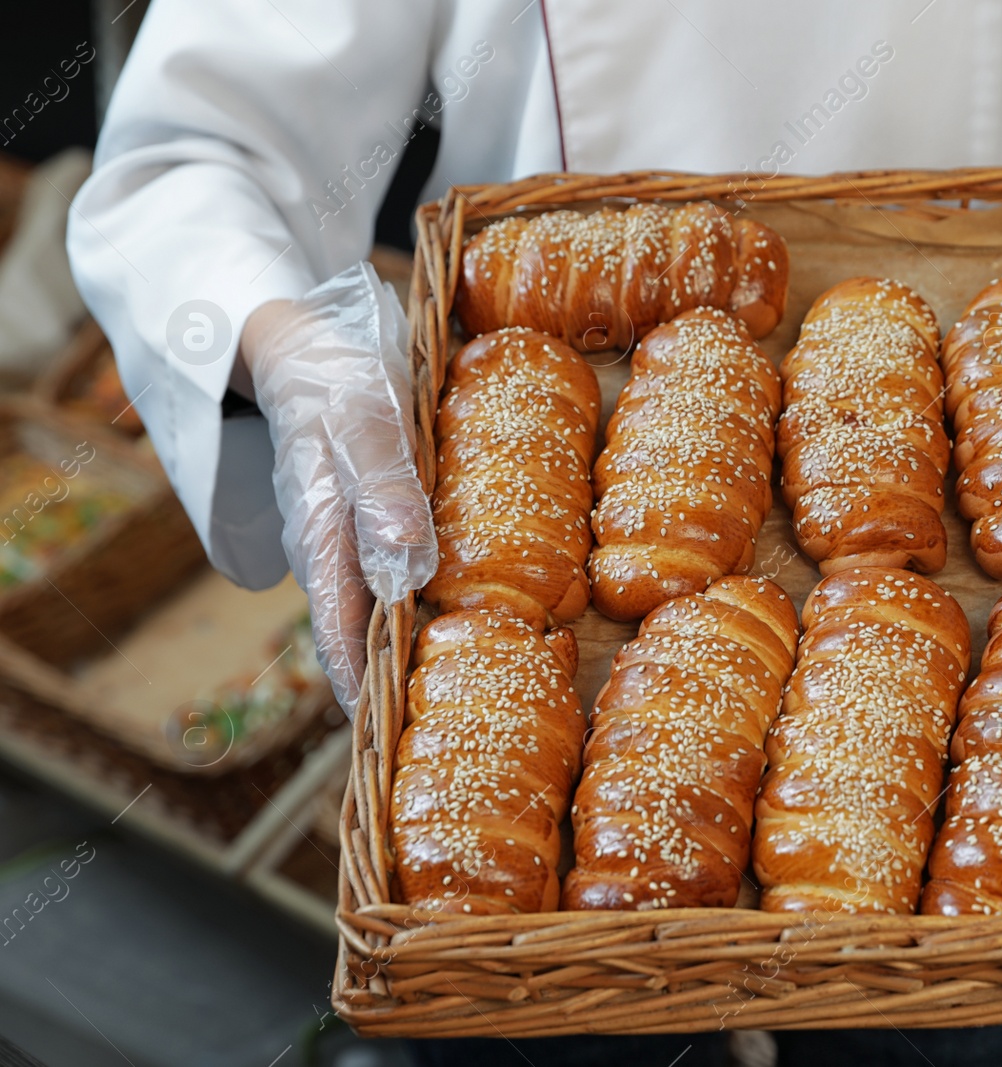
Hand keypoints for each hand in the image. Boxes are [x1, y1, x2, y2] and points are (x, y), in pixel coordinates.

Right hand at [241, 262, 436, 717]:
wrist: (299, 342)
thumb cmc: (336, 379)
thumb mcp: (365, 421)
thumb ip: (385, 486)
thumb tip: (406, 561)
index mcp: (325, 532)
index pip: (340, 627)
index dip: (359, 681)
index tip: (381, 734)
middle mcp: (327, 546)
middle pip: (351, 631)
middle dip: (378, 683)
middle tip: (414, 737)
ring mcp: (338, 535)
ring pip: (364, 607)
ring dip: (391, 649)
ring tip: (430, 697)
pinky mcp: (355, 519)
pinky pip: (375, 576)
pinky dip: (400, 606)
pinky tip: (432, 622)